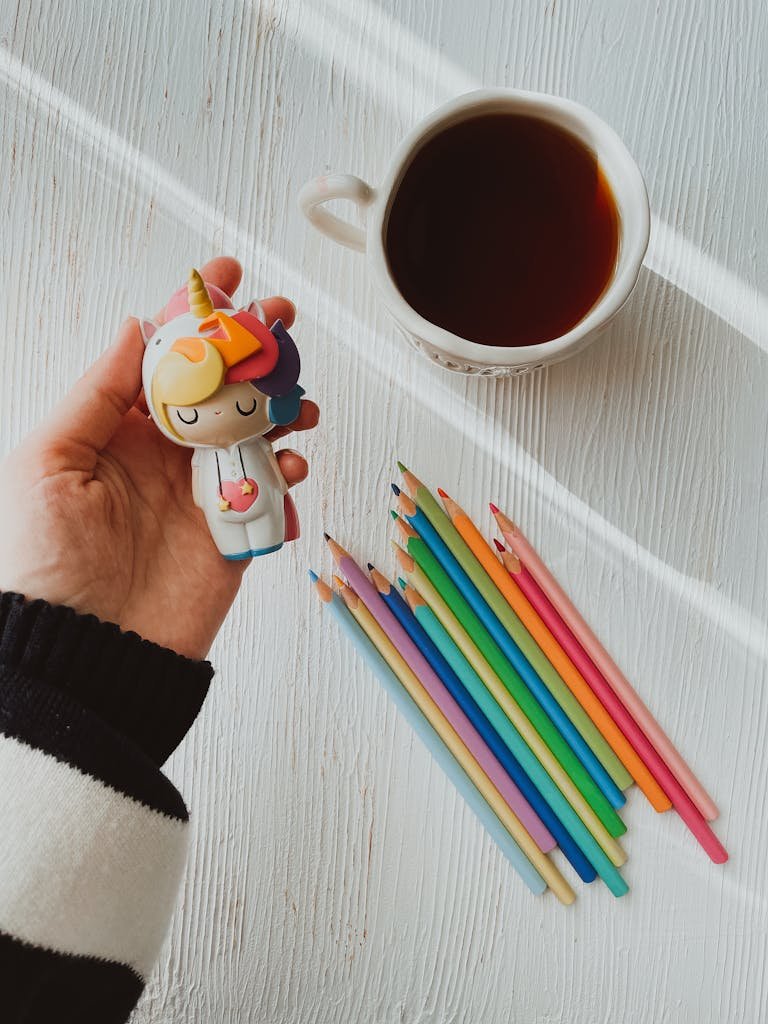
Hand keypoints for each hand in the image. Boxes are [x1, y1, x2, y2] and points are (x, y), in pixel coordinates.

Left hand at [0, 257, 318, 658]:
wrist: (89, 650)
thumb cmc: (48, 562)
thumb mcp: (47, 461)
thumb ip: (96, 393)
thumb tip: (131, 329)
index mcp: (120, 430)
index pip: (163, 357)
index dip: (193, 314)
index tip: (222, 278)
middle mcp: (166, 453)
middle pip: (221, 385)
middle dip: (253, 348)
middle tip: (279, 321)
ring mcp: (204, 490)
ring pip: (257, 429)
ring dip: (283, 404)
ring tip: (296, 397)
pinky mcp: (235, 529)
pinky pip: (274, 487)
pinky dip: (291, 467)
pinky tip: (292, 459)